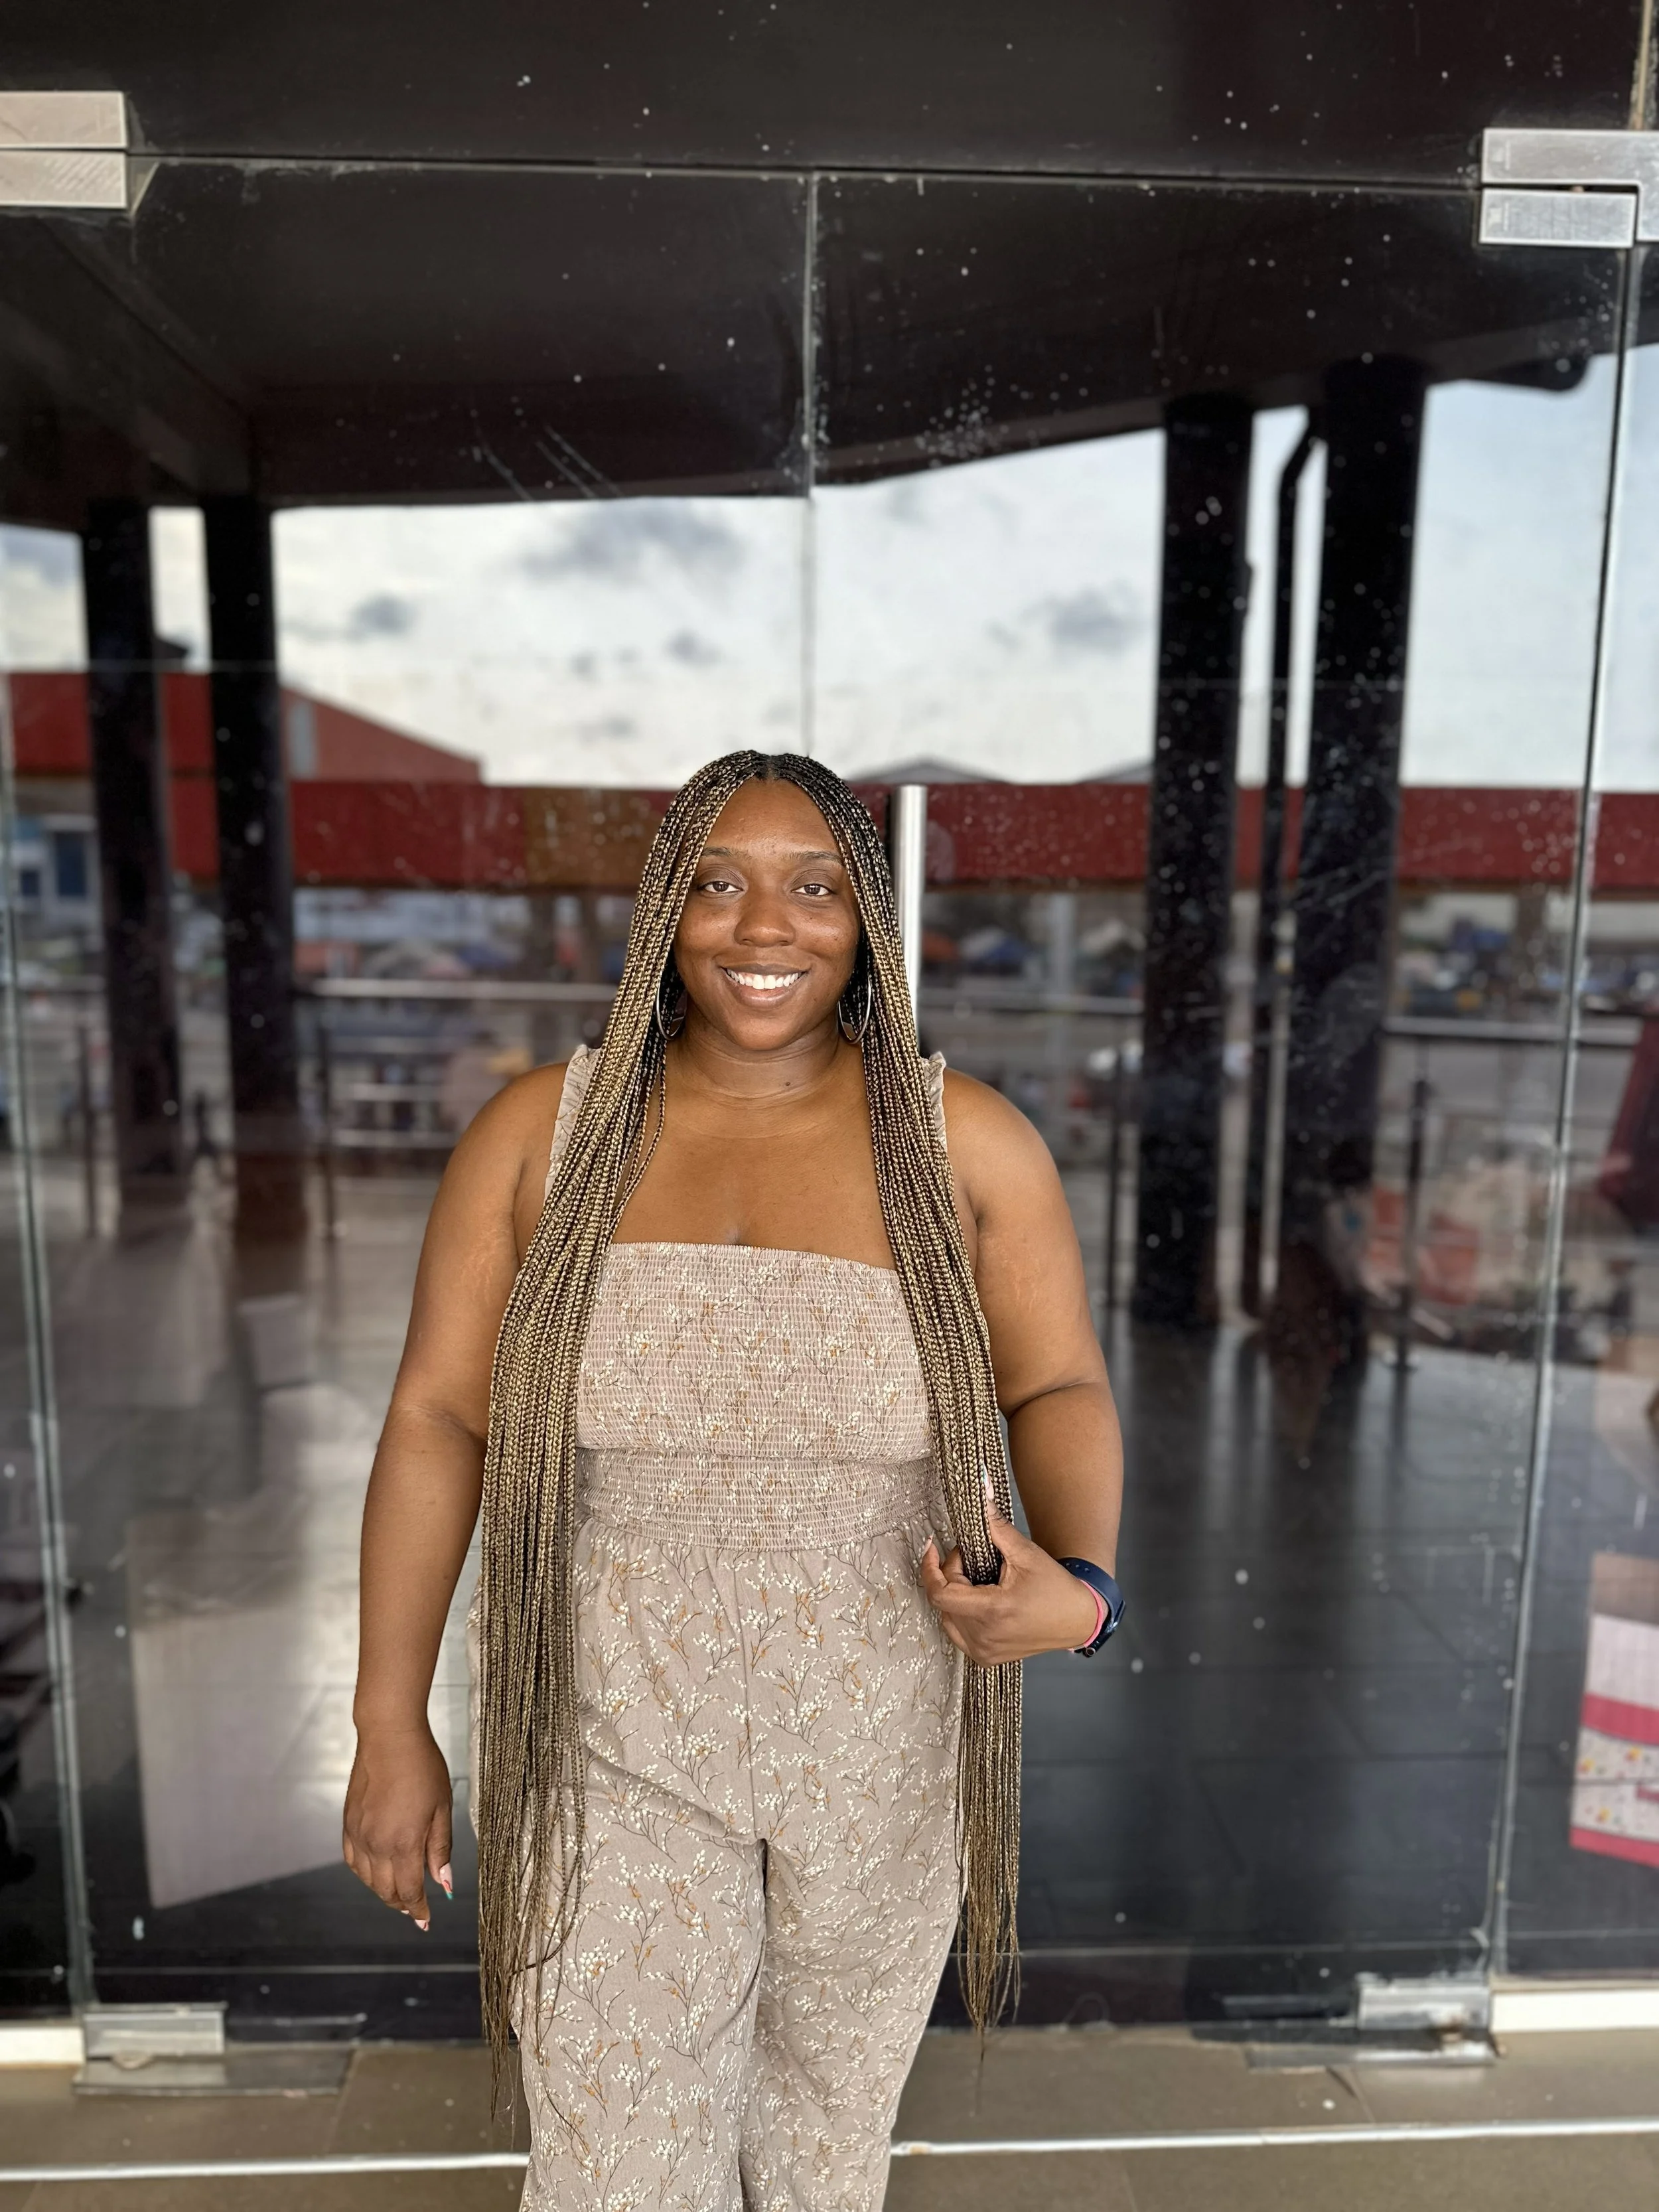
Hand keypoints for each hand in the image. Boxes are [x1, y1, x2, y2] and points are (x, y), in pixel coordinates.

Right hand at [342, 1721, 452, 1930]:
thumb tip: (443, 1885)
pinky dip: (365, 1873)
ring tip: (400, 1891)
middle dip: (402, 1903)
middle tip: (416, 1907)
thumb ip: (440, 1849)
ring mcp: (358, 1834)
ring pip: (367, 1879)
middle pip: (386, 1890)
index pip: (409, 1891)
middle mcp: (376, 1845)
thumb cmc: (423, 1767)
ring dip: (383, 1890)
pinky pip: (353, 1860)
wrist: (390, 1737)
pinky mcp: (348, 1823)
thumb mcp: (442, 1808)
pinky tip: (377, 1870)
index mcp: (403, 1844)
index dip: (418, 1909)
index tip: (426, 1920)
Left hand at [919, 1490, 1101, 1663]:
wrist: (1077, 1619)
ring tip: (979, 1580)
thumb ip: (995, 1525)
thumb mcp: (1025, 1553)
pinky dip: (960, 1613)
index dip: (930, 1568)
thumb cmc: (1056, 1588)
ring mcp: (984, 1651)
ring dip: (955, 1594)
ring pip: (947, 1616)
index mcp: (993, 1612)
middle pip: (945, 1600)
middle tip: (972, 1558)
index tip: (931, 1548)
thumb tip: (980, 1495)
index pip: (941, 1593)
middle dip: (952, 1573)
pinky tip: (978, 1600)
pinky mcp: (986, 1658)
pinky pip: (957, 1632)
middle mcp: (985, 1637)